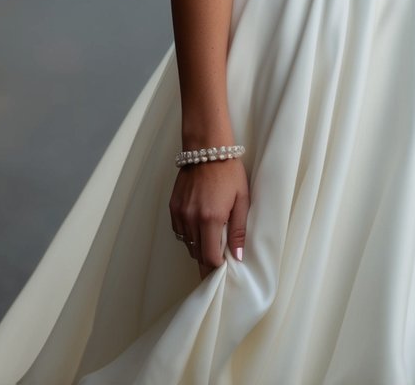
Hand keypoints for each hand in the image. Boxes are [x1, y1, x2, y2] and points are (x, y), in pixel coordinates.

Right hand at [169, 157, 249, 278]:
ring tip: (210, 240)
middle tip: (218, 257)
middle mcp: (192, 219)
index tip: (224, 264)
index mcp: (210, 219)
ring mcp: (180, 214)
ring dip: (198, 247)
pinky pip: (179, 232)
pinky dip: (188, 235)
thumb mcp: (241, 199)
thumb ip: (239, 230)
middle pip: (197, 254)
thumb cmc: (229, 172)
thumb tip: (237, 257)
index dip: (217, 266)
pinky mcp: (173, 207)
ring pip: (187, 244)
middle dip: (208, 259)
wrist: (207, 148)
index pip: (209, 258)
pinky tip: (198, 228)